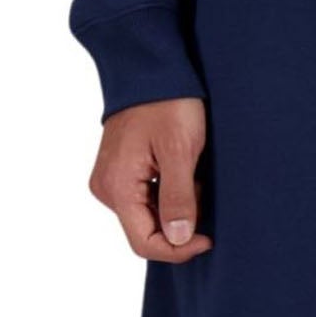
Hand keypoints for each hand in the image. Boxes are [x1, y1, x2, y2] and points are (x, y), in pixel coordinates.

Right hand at [88, 99, 211, 262]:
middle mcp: (107, 189)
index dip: (179, 249)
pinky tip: (182, 169)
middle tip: (200, 189)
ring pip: (149, 216)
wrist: (149, 67)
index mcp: (117, 187)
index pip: (145, 243)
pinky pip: (146, 198)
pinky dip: (169, 192)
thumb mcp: (181, 151)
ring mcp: (111, 180)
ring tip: (191, 173)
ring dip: (176, 205)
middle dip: (179, 221)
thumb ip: (178, 199)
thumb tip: (179, 240)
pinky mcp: (119, 172)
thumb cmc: (167, 103)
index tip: (207, 238)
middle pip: (146, 231)